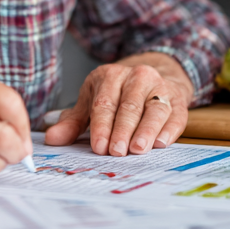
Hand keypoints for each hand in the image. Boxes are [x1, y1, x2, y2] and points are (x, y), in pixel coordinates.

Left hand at [45, 52, 193, 155]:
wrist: (151, 81)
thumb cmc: (116, 97)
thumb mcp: (91, 104)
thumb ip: (73, 123)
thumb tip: (52, 138)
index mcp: (109, 76)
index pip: (104, 103)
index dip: (101, 126)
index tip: (98, 146)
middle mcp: (136, 76)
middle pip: (128, 106)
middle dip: (121, 131)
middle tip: (116, 152)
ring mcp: (159, 86)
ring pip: (153, 109)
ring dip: (146, 130)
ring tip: (138, 149)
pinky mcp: (177, 99)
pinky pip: (175, 114)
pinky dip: (169, 129)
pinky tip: (162, 143)